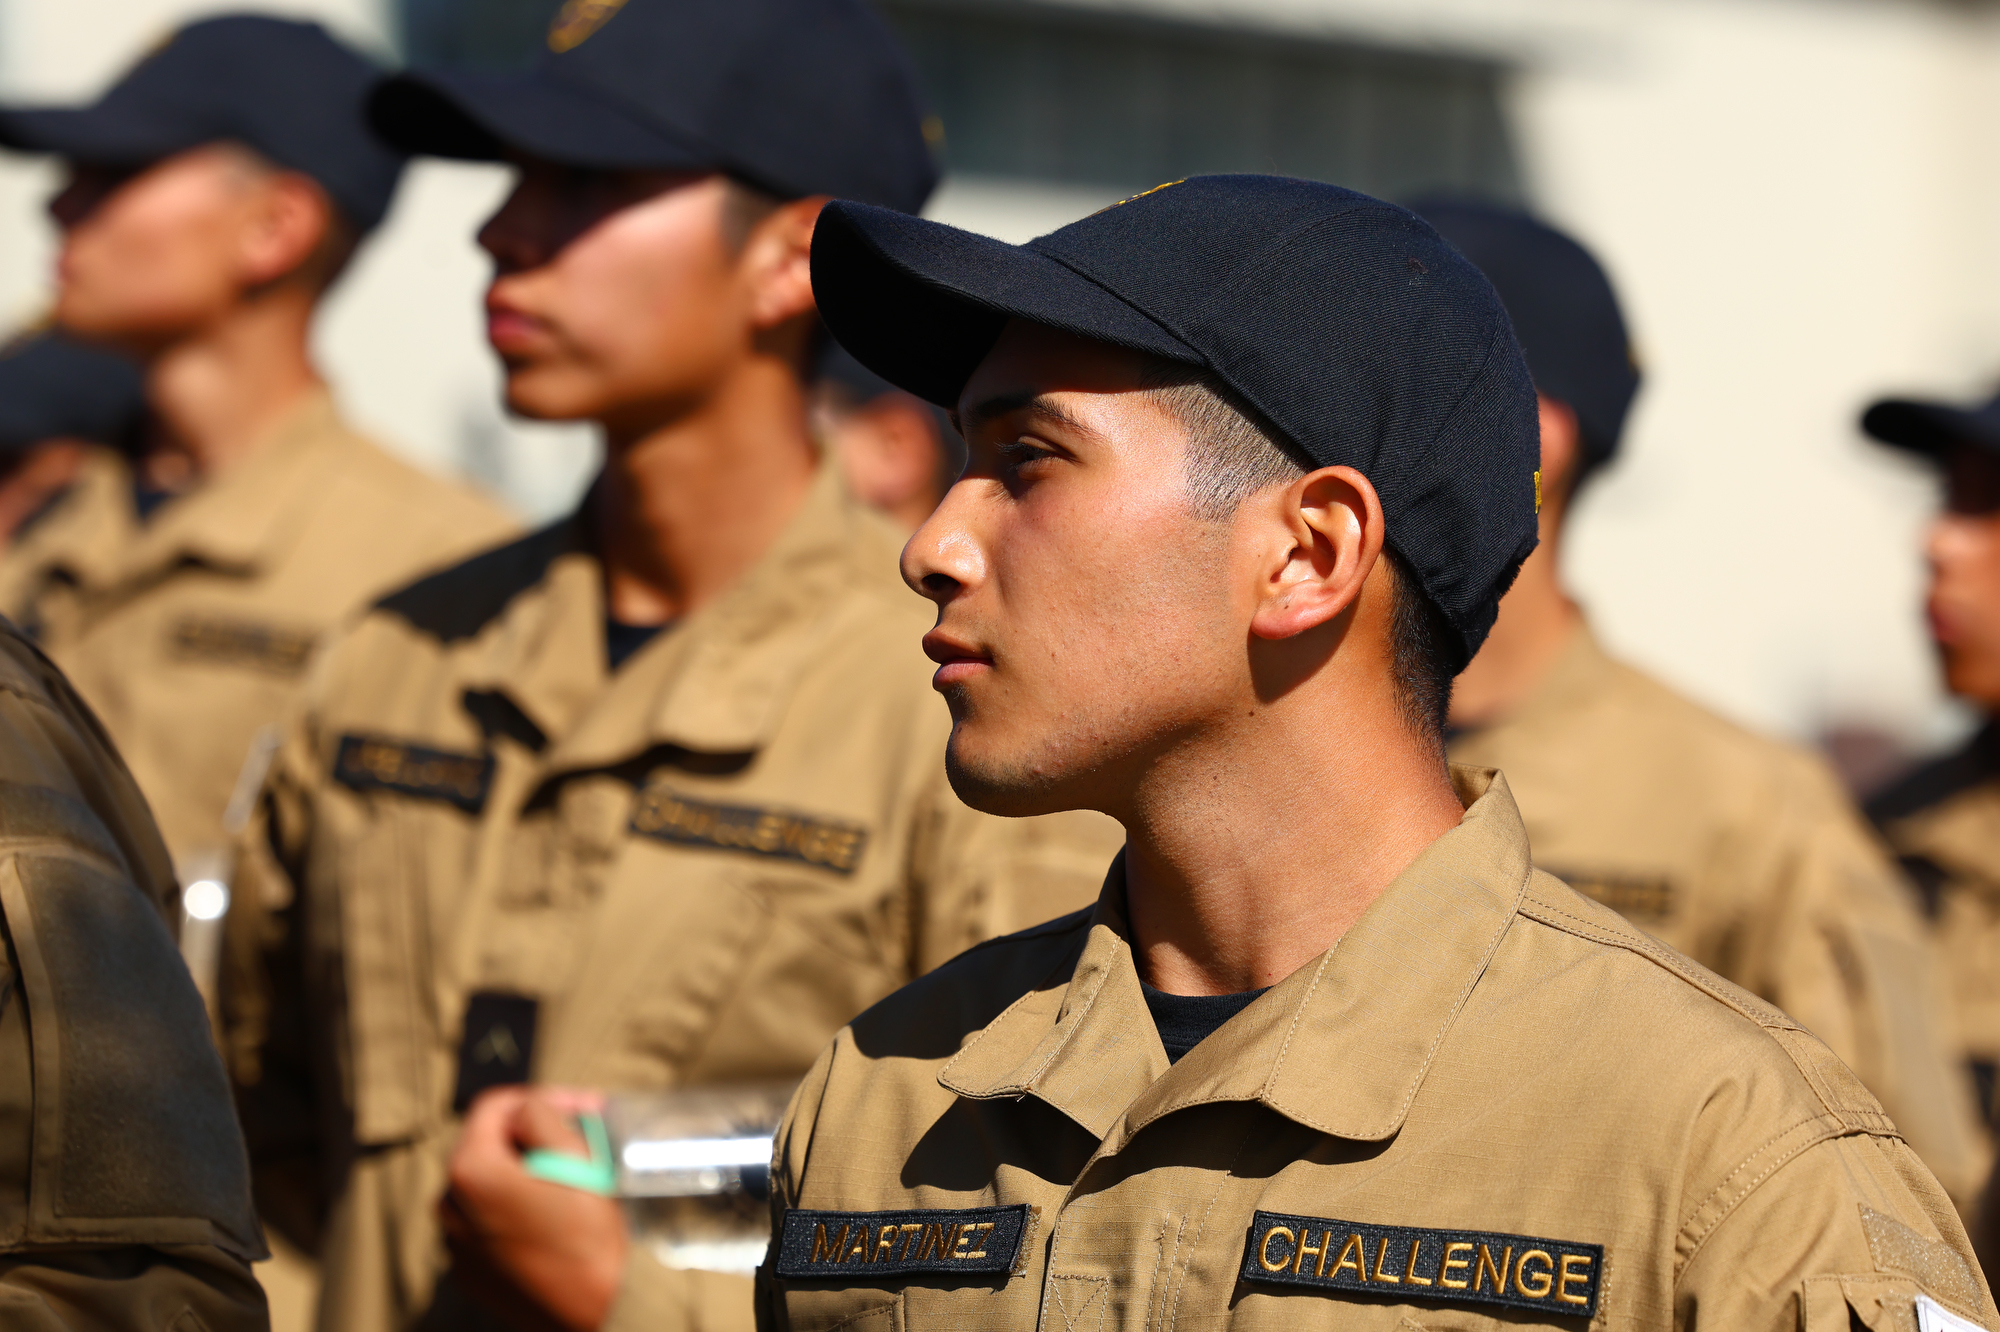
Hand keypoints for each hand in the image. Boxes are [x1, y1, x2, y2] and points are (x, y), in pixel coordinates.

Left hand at [440, 1085, 629, 1331]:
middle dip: (531, 1136)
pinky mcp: (466, 1270)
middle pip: (487, 1144)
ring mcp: (453, 1242)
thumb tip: (528, 1106)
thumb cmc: (589, 1238)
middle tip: (578, 1142)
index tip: (578, 1107)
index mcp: (470, 1171)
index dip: (539, 1097)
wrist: (594, 1317)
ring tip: (566, 1184)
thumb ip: (542, 1116)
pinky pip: (485, 1221)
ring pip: (487, 1183)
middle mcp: (448, 1205)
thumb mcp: (576, 1159)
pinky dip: (513, 1208)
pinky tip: (551, 1219)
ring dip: (522, 1172)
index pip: (494, 1106)